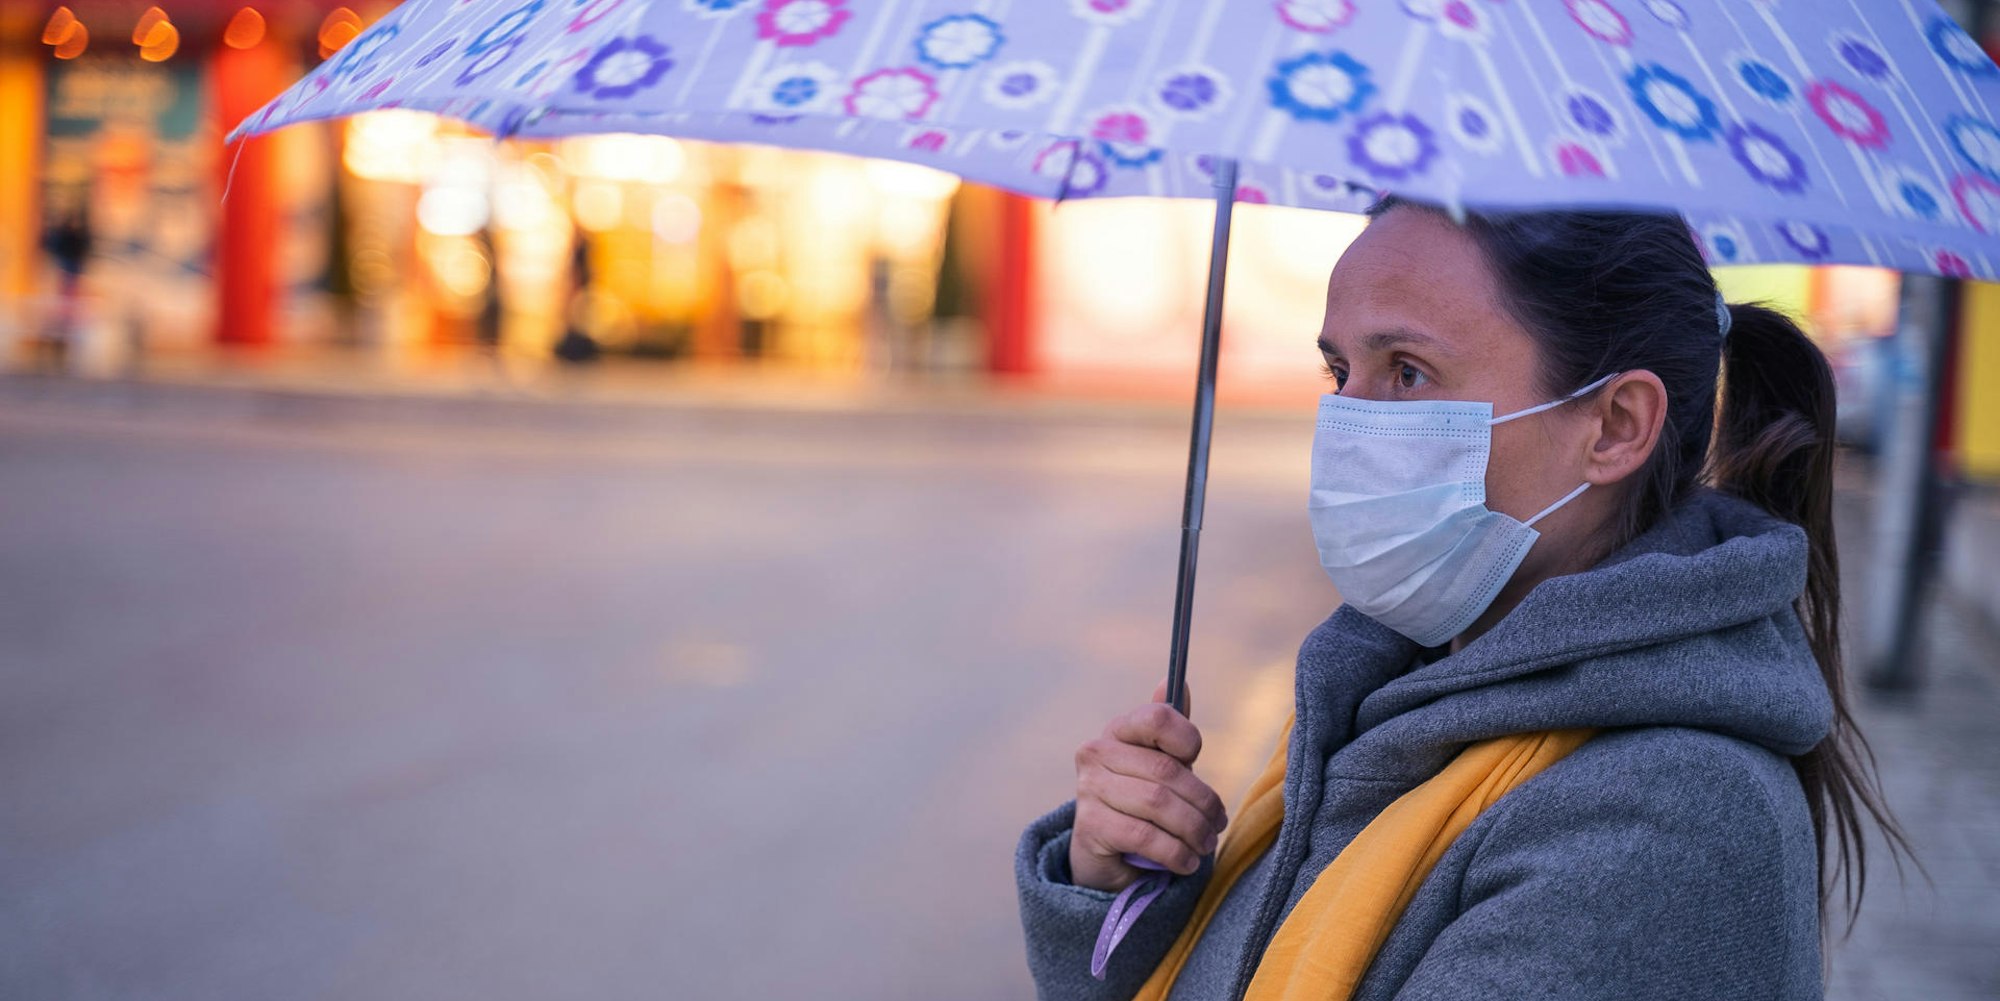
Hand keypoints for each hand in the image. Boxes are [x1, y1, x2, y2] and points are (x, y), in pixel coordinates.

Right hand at [1068, 680, 1227, 890]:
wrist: (1103, 853)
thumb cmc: (1139, 800)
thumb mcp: (1160, 763)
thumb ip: (1170, 728)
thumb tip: (1175, 680)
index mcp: (1117, 731)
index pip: (1157, 718)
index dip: (1188, 739)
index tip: (1197, 760)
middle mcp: (1096, 753)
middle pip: (1166, 771)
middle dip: (1203, 802)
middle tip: (1218, 824)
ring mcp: (1089, 789)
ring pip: (1158, 804)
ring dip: (1193, 830)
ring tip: (1206, 844)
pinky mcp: (1090, 826)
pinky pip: (1145, 836)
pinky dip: (1175, 853)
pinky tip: (1187, 862)